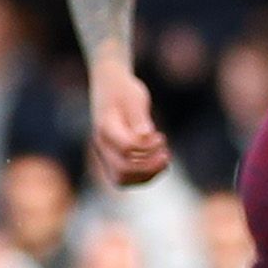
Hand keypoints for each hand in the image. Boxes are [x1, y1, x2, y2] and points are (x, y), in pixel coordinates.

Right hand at [90, 62, 170, 185]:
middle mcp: (101, 144)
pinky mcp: (112, 159)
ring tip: (164, 159)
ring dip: (147, 175)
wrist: (109, 88)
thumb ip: (139, 117)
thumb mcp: (135, 98)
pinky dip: (143, 175)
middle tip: (166, 155)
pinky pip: (125, 178)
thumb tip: (147, 135)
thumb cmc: (124, 90)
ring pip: (122, 179)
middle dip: (148, 168)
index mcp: (105, 127)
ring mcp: (104, 154)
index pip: (126, 148)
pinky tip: (158, 162)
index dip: (147, 147)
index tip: (160, 136)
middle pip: (121, 170)